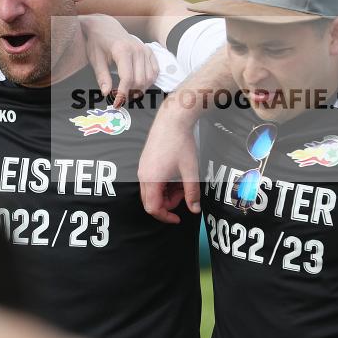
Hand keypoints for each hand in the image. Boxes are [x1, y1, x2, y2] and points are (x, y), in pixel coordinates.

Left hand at [80, 14, 158, 107]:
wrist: (105, 26)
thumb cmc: (98, 42)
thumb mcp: (95, 59)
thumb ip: (102, 77)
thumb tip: (106, 93)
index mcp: (122, 50)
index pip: (127, 78)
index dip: (123, 93)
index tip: (117, 103)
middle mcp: (137, 50)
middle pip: (140, 80)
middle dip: (131, 93)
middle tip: (120, 98)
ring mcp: (145, 50)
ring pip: (149, 78)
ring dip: (140, 89)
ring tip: (129, 93)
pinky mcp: (149, 51)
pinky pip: (155, 71)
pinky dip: (149, 81)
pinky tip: (139, 84)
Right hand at [138, 97, 200, 223]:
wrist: (172, 119)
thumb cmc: (181, 143)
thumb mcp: (190, 170)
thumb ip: (192, 192)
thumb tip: (194, 210)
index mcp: (152, 179)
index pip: (153, 208)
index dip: (166, 216)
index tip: (178, 218)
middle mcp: (143, 175)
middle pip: (150, 202)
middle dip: (167, 204)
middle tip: (183, 195)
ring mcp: (142, 168)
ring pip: (151, 191)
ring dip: (166, 193)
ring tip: (182, 182)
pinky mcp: (145, 162)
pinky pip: (150, 181)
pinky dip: (162, 184)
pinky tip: (175, 175)